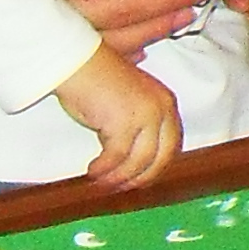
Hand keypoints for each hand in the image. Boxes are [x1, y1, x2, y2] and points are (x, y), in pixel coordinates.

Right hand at [53, 47, 180, 189]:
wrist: (77, 61)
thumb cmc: (97, 79)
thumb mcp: (128, 100)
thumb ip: (139, 123)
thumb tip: (138, 158)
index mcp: (166, 102)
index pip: (171, 144)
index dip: (156, 166)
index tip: (140, 179)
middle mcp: (161, 109)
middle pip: (161, 157)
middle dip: (142, 177)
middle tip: (121, 188)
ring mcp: (145, 116)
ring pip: (138, 162)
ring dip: (119, 178)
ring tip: (102, 182)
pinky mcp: (124, 124)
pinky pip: (116, 158)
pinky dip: (104, 169)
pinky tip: (93, 171)